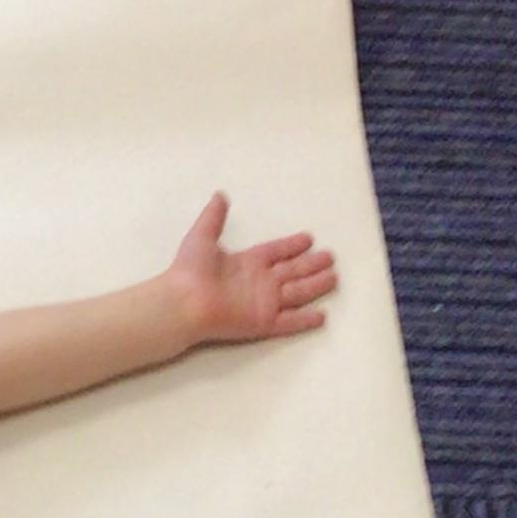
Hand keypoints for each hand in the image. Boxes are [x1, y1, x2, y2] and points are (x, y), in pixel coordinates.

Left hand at [163, 192, 335, 348]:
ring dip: (315, 286)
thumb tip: (219, 195)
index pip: (276, 251)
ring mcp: (263, 303)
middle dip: (311, 265)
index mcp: (247, 262)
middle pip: (293, 271)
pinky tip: (322, 316)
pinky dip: (305, 320)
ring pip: (297, 293)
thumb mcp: (202, 236)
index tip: (308, 238)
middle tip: (330, 257)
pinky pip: (290, 321)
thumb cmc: (190, 270)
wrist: (183, 301)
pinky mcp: (263, 322)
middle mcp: (259, 282)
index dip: (291, 245)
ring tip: (334, 278)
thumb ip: (214, 217)